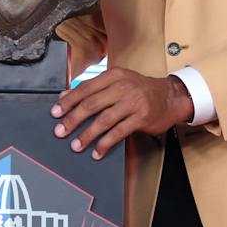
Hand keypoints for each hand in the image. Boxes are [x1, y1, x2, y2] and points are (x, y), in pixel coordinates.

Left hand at [51, 68, 193, 160]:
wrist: (170, 96)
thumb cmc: (141, 90)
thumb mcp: (118, 82)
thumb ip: (94, 88)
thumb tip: (66, 95)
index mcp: (114, 76)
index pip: (86, 88)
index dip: (69, 101)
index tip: (56, 112)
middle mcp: (122, 87)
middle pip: (92, 104)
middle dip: (73, 119)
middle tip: (60, 130)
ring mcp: (133, 102)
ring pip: (104, 120)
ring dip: (87, 134)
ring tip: (76, 145)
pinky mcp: (141, 117)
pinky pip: (119, 132)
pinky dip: (105, 143)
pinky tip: (97, 151)